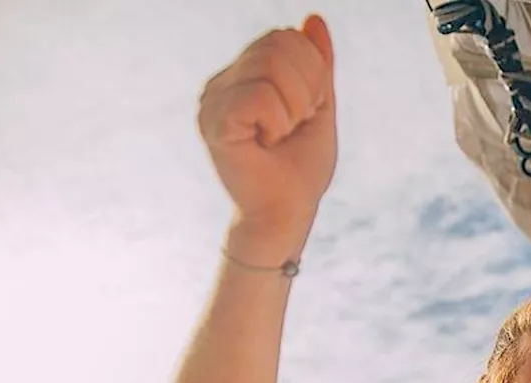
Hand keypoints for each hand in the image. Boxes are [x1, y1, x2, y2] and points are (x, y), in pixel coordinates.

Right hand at [198, 15, 336, 245]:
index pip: (286, 38)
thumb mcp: (318, 108)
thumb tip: (313, 18)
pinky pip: (260, 96)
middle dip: (307, 90)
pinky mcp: (213, 121)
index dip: (312, 75)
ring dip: (294, 109)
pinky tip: (266, 143)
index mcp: (244, 76)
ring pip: (272, 67)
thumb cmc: (300, 170)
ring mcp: (213, 100)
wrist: (286, 215)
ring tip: (278, 137)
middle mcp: (222, 82)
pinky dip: (278, 122)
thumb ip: (316, 65)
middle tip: (293, 127)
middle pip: (280, 45)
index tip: (305, 114)